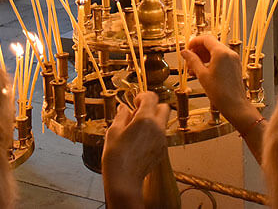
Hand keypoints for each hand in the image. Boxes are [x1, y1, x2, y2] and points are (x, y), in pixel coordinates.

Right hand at [102, 91, 168, 207]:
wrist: (124, 181)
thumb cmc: (116, 157)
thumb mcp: (113, 131)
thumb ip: (121, 116)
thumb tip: (124, 108)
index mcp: (145, 119)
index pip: (151, 97)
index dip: (142, 96)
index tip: (135, 102)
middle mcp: (157, 127)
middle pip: (164, 107)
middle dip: (153, 106)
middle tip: (139, 114)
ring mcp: (162, 139)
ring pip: (163, 121)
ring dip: (154, 119)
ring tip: (137, 129)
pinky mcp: (162, 149)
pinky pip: (161, 134)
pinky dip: (154, 132)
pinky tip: (140, 141)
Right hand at [181, 35, 250, 120]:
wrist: (235, 105)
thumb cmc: (220, 92)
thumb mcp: (202, 75)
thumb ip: (192, 61)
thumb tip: (184, 52)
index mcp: (221, 53)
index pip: (206, 39)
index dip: (194, 42)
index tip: (187, 48)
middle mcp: (229, 53)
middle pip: (211, 44)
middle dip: (198, 50)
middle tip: (188, 60)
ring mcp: (233, 59)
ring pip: (215, 51)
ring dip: (204, 56)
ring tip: (193, 68)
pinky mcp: (235, 65)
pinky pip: (221, 58)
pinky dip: (211, 61)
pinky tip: (203, 71)